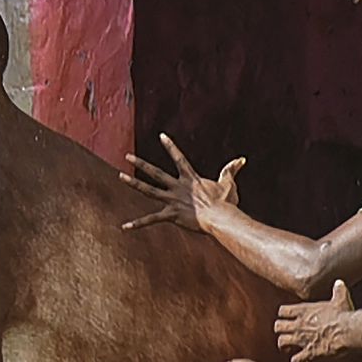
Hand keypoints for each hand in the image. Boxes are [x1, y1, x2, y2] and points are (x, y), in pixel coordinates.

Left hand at [121, 133, 243, 232]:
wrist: (221, 218)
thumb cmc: (226, 202)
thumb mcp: (228, 183)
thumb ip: (231, 170)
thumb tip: (241, 159)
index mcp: (190, 179)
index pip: (179, 158)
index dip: (170, 147)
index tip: (161, 135)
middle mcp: (178, 187)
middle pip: (156, 173)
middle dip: (141, 164)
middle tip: (127, 156)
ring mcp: (173, 200)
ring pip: (149, 190)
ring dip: (134, 183)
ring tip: (120, 176)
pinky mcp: (171, 215)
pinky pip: (151, 220)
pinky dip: (138, 224)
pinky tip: (124, 226)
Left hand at [276, 280, 356, 361]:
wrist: (349, 331)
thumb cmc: (344, 314)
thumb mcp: (340, 299)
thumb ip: (338, 291)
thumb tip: (339, 283)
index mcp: (304, 311)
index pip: (283, 311)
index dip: (283, 315)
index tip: (287, 317)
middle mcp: (299, 324)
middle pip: (278, 327)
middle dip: (281, 331)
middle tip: (286, 333)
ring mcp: (302, 339)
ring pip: (282, 343)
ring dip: (285, 346)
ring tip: (289, 348)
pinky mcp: (309, 352)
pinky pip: (296, 360)